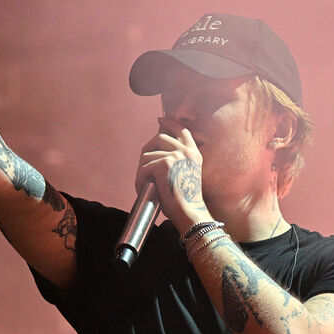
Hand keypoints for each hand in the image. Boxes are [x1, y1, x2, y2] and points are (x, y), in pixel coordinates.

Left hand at [136, 117, 210, 232]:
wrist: (189, 214)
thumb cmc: (184, 202)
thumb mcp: (183, 174)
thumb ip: (175, 160)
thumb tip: (156, 149)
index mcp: (194, 154)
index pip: (181, 131)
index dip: (170, 124)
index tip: (161, 120)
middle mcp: (187, 152)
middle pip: (159, 137)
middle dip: (147, 150)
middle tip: (144, 167)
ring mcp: (176, 156)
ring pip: (147, 155)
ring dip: (141, 171)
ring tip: (146, 185)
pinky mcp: (165, 164)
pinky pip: (143, 168)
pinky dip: (139, 181)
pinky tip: (144, 189)